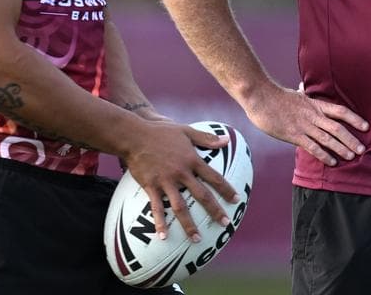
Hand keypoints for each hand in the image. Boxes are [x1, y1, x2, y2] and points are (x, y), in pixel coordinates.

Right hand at [119, 120, 238, 242]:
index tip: (236, 200)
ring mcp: (166, 181)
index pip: (214, 177)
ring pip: (180, 207)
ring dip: (189, 225)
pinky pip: (157, 208)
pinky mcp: (151, 186)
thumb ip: (206, 138)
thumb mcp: (186, 131)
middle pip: (202, 195)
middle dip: (215, 211)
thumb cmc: (160, 132)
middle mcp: (181, 173)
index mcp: (192, 160)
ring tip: (197, 239)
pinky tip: (163, 237)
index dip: (226, 189)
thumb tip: (226, 140)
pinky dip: (160, 223)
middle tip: (225, 224)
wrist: (134, 136)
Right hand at [241, 84, 367, 166]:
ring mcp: (304, 126)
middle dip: (351, 139)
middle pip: (337, 128)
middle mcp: (313, 116)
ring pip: (328, 139)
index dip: (354, 119)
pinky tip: (332, 162)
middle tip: (362, 149)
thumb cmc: (275, 96)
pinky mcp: (294, 135)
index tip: (366, 126)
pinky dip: (324, 155)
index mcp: (315, 104)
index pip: (340, 111)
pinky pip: (312, 147)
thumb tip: (302, 86)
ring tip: (352, 156)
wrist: (260, 97)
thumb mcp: (294, 94)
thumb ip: (301, 94)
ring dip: (341, 148)